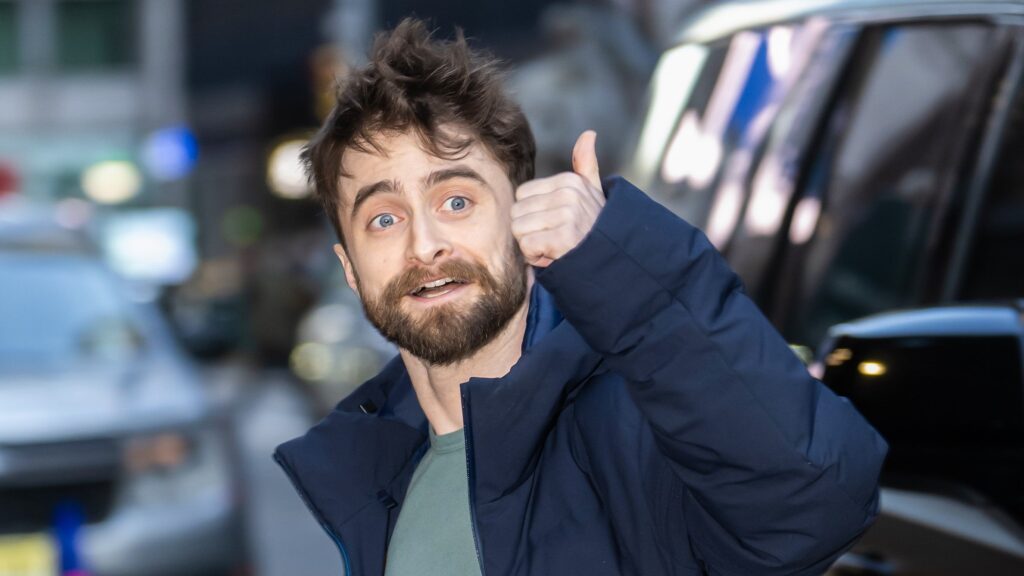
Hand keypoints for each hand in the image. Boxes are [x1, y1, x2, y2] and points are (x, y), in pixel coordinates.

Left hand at [511, 130, 604, 267]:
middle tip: (552, 238)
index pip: (522, 195)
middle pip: (516, 213)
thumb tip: (589, 133)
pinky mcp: (564, 237)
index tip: (553, 224)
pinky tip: (553, 256)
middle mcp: (569, 194)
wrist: (614, 257)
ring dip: (531, 245)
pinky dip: (535, 257)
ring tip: (553, 247)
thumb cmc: (596, 225)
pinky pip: (527, 245)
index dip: (532, 214)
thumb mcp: (593, 192)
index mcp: (569, 181)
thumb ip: (586, 164)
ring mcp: (567, 215)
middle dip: (529, 231)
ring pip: (519, 229)